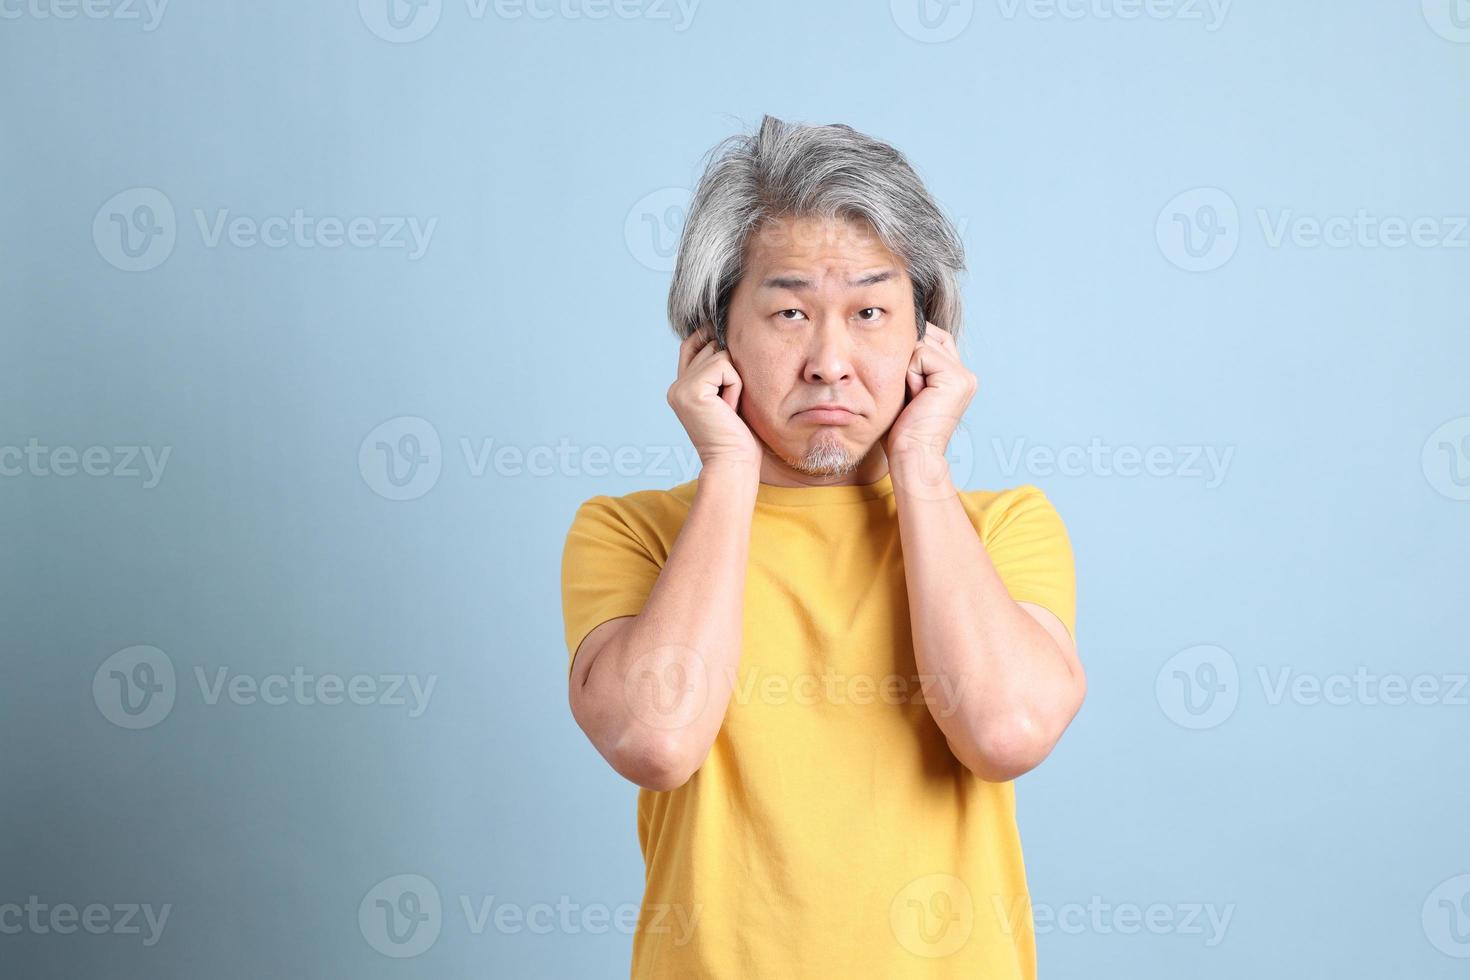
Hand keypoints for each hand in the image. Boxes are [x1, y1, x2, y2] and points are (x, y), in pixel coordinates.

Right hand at [667, 325, 762, 470]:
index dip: (705, 335)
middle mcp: (676, 386)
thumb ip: (717, 372)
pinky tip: (729, 407)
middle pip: (709, 346)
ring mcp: (680, 388)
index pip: (690, 346)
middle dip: (729, 369)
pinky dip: (735, 386)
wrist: (732, 463)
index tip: (718, 328)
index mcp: (680, 388)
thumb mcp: (725, 397)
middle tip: (729, 402)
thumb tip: (721, 338)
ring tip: (729, 406)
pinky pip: (724, 366)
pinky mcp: (692, 390)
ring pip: (718, 354)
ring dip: (734, 379)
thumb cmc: (737, 436)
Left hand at [881, 323, 976, 464]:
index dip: (909, 353)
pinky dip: (909, 375)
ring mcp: (964, 375)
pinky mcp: (957, 377)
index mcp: (956, 376)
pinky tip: (916, 398)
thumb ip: (908, 361)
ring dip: (906, 370)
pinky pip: (921, 354)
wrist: (911, 456)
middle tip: (909, 395)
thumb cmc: (900, 430)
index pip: (931, 338)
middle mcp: (965, 373)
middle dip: (907, 360)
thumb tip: (897, 331)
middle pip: (926, 337)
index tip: (904, 384)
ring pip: (921, 344)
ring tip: (912, 398)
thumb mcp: (904, 387)